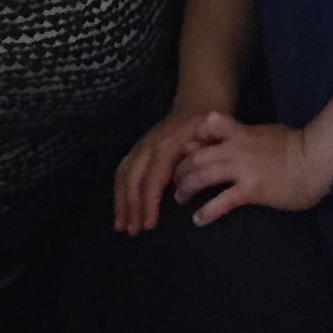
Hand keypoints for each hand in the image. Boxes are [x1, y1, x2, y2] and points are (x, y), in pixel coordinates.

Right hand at [114, 104, 218, 234]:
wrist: (200, 101)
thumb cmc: (211, 127)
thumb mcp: (213, 143)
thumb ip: (200, 159)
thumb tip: (184, 183)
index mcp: (169, 143)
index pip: (153, 176)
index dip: (149, 201)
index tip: (149, 224)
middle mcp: (150, 143)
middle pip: (134, 177)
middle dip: (131, 206)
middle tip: (133, 231)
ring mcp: (141, 144)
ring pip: (124, 173)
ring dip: (121, 201)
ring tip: (122, 226)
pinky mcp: (138, 147)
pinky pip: (123, 169)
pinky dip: (119, 191)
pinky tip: (120, 209)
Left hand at [175, 111, 319, 225]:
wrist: (318, 160)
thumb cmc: (299, 147)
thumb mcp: (267, 133)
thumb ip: (247, 136)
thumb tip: (234, 138)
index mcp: (241, 132)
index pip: (207, 126)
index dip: (191, 137)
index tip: (184, 150)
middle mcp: (236, 148)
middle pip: (197, 155)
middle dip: (181, 169)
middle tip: (176, 181)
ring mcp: (243, 169)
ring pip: (203, 175)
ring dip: (187, 188)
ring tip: (181, 199)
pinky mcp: (251, 190)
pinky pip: (222, 201)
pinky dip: (207, 211)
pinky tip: (198, 219)